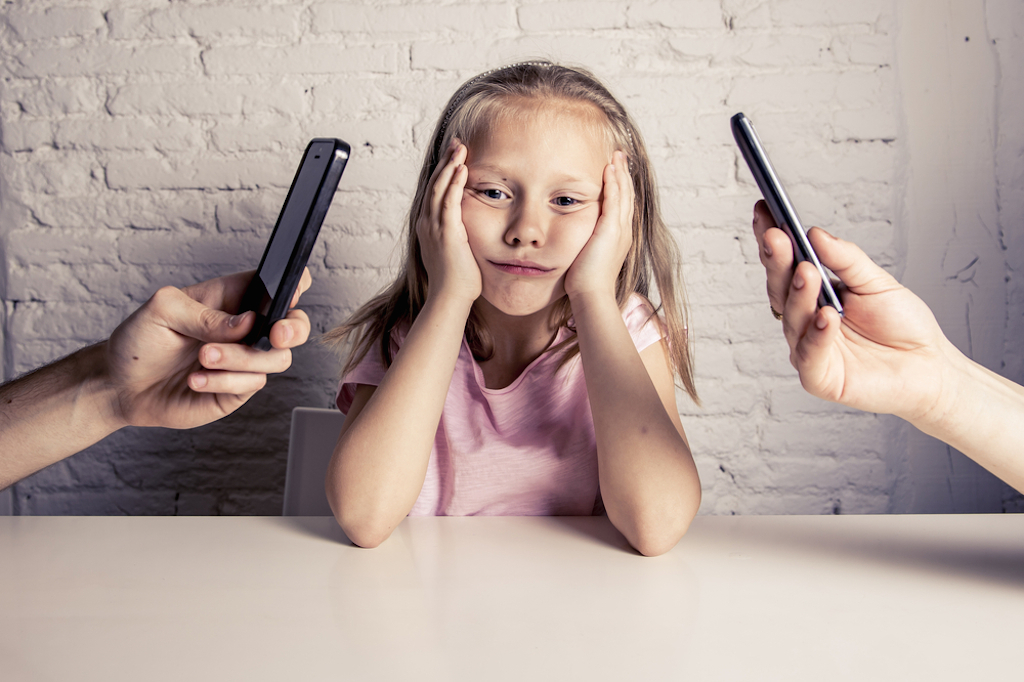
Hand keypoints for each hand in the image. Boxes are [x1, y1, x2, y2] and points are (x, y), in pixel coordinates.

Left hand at [105, 268, 311, 429]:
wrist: (121, 386)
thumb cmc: (140, 341)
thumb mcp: (163, 310)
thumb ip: (207, 314)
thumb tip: (247, 322)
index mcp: (233, 299)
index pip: (276, 286)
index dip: (294, 284)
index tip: (292, 290)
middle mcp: (245, 330)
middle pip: (294, 325)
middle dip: (294, 329)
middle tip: (275, 334)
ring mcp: (243, 361)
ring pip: (275, 359)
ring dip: (240, 358)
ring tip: (203, 357)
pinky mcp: (236, 390)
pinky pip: (250, 385)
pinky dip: (223, 382)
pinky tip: (195, 380)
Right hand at [415, 138, 480, 305]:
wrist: (450, 297)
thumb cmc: (456, 279)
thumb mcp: (455, 250)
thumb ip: (458, 234)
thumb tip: (467, 227)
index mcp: (428, 226)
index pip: (434, 192)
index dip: (443, 172)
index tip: (454, 156)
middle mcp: (427, 224)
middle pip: (434, 184)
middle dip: (446, 162)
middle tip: (457, 143)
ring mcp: (434, 228)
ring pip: (439, 189)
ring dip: (450, 166)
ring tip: (460, 148)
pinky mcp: (446, 233)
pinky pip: (449, 202)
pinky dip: (454, 184)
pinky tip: (461, 169)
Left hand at [565, 150, 633, 301]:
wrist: (591, 294)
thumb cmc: (585, 281)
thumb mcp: (587, 256)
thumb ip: (585, 243)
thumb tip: (575, 239)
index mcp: (619, 236)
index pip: (622, 205)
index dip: (620, 186)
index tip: (615, 170)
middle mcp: (624, 231)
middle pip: (627, 195)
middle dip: (623, 174)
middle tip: (620, 156)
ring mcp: (620, 230)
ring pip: (624, 194)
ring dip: (620, 173)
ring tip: (616, 156)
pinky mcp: (612, 230)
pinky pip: (615, 201)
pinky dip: (614, 184)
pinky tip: (609, 170)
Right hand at [752, 200, 956, 421]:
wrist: (931, 368)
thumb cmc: (903, 327)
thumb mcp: (876, 282)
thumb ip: (845, 260)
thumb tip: (814, 234)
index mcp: (813, 296)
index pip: (785, 265)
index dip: (771, 240)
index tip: (764, 211)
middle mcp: (803, 321)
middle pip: (780, 290)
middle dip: (776, 262)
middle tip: (776, 237)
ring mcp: (807, 349)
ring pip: (792, 320)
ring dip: (799, 294)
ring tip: (808, 273)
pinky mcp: (819, 378)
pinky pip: (809, 355)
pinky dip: (816, 335)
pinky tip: (825, 316)